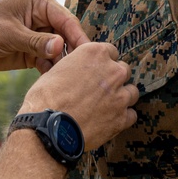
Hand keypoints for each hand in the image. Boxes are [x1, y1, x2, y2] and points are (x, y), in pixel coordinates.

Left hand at [0, 0, 90, 73]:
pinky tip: (54, 82)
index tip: (91, 55)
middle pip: (67, 36)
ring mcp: (39, 34)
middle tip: (82, 73)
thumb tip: (60, 46)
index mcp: (41, 1)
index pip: (67, 20)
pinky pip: (49, 62)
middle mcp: (43, 16)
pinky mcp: (33, 51)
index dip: (79, 38)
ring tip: (68, 80)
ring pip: (60, 51)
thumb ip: (36, 41)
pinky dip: (51, 71)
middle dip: (72, 54)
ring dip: (62, 65)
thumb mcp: (9, 33)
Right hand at [21, 42, 138, 150]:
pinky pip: (131, 114)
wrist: (49, 127)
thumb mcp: (55, 71)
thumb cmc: (46, 98)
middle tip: (100, 90)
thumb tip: (73, 71)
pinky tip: (109, 120)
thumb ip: (73, 66)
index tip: (96, 71)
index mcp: (94, 53)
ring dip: (121, 97)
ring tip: (106, 106)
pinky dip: (123, 117)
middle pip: (123, 70)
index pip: (110, 51)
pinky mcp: (122, 118)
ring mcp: (120, 95)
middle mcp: (112, 71)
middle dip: (114, 79)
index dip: (103, 62)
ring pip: (132, 92)